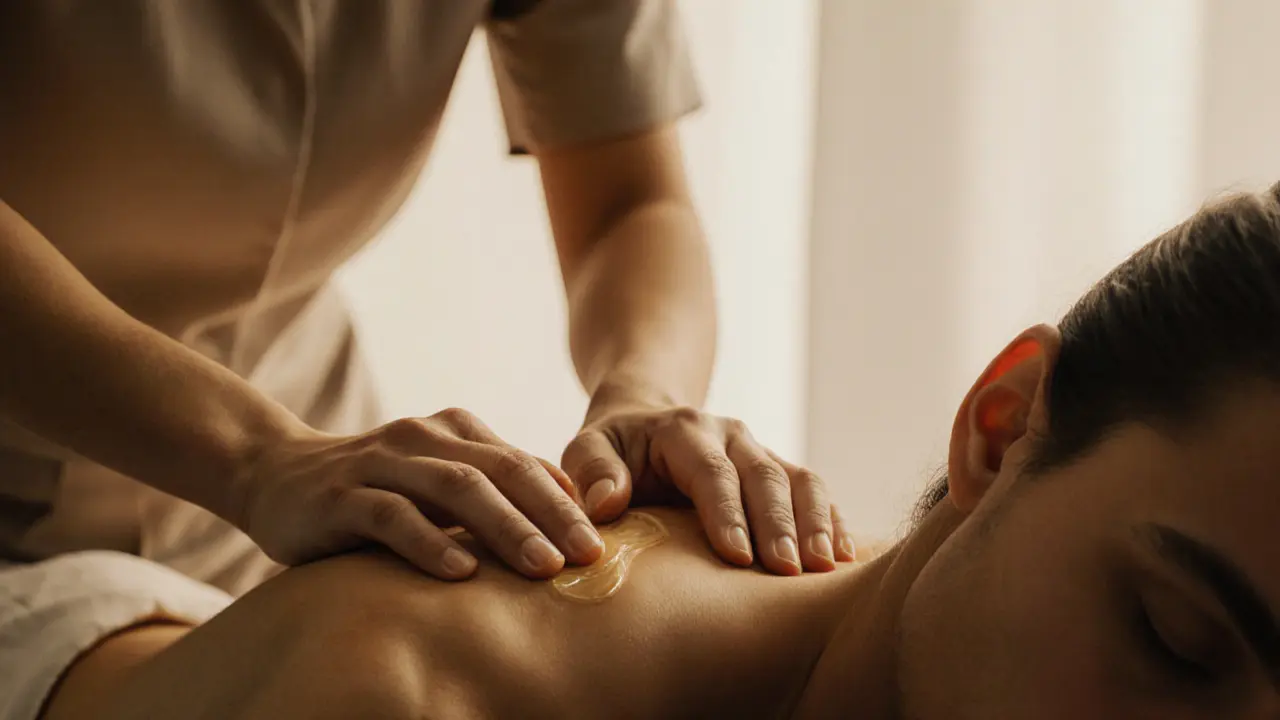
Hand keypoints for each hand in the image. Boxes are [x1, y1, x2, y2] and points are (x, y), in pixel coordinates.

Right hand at [234, 408, 603, 579]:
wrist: (275, 475)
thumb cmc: (375, 489)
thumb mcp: (437, 482)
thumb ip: (493, 490)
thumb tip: (569, 513)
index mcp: (455, 431)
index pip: (524, 464)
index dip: (568, 502)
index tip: (604, 543)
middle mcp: (423, 437)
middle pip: (501, 471)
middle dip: (551, 514)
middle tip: (587, 556)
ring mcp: (381, 462)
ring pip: (456, 488)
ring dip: (505, 527)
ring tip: (542, 566)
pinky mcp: (341, 495)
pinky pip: (392, 517)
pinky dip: (430, 543)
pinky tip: (460, 572)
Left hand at [561, 403, 856, 574]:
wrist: (644, 423)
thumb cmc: (611, 451)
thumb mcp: (587, 450)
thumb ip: (592, 472)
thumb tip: (607, 504)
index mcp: (684, 430)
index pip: (711, 471)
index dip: (726, 512)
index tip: (737, 556)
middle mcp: (731, 435)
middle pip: (764, 477)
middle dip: (779, 524)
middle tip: (788, 571)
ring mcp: (760, 451)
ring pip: (799, 481)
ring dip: (815, 523)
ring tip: (824, 568)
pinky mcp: (779, 471)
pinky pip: (814, 491)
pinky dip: (832, 520)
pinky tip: (844, 558)